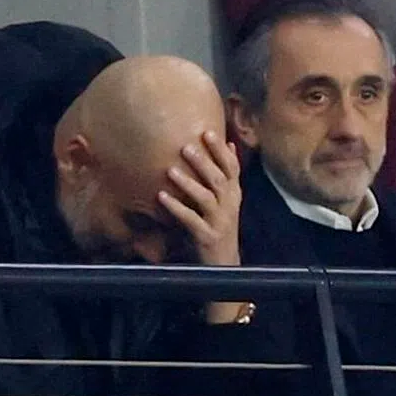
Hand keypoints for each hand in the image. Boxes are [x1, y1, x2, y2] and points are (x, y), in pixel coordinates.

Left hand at [158, 130, 241, 267]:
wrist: (224, 263)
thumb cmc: (219, 225)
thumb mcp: (228, 199)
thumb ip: (227, 174)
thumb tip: (230, 144)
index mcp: (234, 194)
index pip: (232, 167)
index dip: (220, 150)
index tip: (207, 131)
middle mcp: (230, 205)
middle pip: (218, 179)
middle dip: (203, 162)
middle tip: (185, 147)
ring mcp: (220, 221)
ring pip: (206, 198)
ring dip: (188, 183)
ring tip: (170, 170)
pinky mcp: (208, 237)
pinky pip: (191, 220)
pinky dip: (176, 208)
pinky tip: (161, 196)